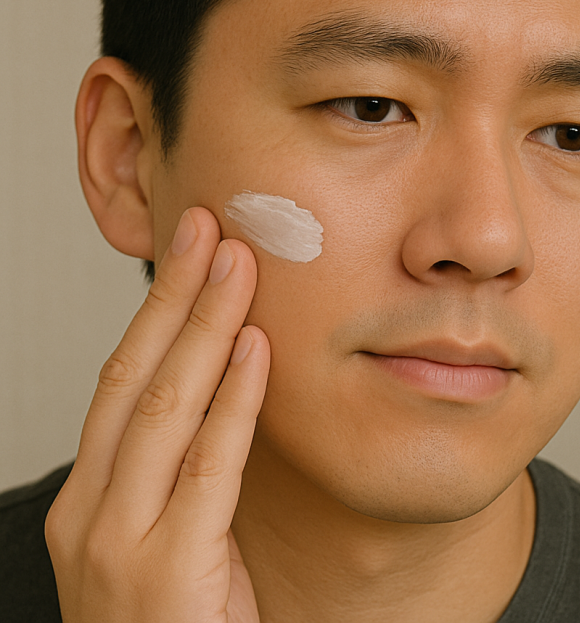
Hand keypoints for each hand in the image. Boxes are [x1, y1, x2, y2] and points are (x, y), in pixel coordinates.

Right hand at [45, 208, 268, 622]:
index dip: (158, 309)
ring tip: (236, 264)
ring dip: (204, 326)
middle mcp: (91, 511)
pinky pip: (208, 466)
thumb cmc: (180, 617)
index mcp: (91, 496)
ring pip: (165, 407)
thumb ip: (186, 464)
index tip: (190, 251)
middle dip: (175, 295)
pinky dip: (233, 401)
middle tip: (208, 228)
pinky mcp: (166, 575)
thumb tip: (228, 381)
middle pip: (135, 375)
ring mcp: (120, 544)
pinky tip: (255, 348)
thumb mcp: (170, 530)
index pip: (122, 378)